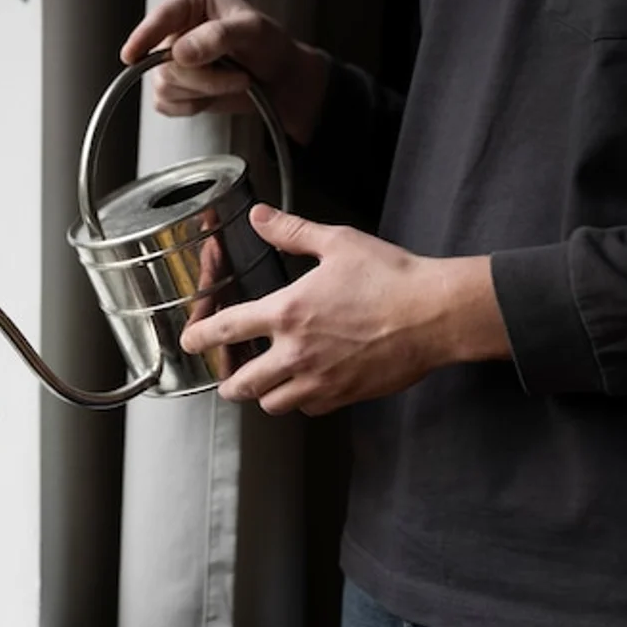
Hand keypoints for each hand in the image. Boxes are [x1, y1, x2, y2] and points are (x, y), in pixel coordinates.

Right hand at [121, 0, 329, 144]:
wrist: (277, 78)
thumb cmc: (268, 45)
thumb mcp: (252, 31)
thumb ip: (218, 36)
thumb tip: (181, 53)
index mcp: (189, 1)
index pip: (160, 18)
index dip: (144, 36)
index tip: (131, 55)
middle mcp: (173, 29)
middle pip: (163, 62)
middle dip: (204, 77)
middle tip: (238, 75)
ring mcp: (168, 60)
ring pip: (165, 87)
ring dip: (206, 92)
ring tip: (233, 80)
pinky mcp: (170, 87)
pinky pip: (167, 105)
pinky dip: (194, 106)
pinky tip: (214, 94)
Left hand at [180, 205, 511, 415]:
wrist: (436, 315)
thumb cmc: (392, 277)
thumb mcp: (338, 243)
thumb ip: (291, 231)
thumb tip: (259, 216)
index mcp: (288, 313)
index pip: (226, 330)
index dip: (200, 337)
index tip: (190, 341)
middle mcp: (297, 353)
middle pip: (241, 385)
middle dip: (228, 382)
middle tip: (228, 376)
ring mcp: (320, 380)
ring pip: (272, 404)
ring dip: (263, 395)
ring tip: (265, 381)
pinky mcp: (345, 396)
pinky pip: (308, 409)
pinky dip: (299, 401)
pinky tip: (304, 384)